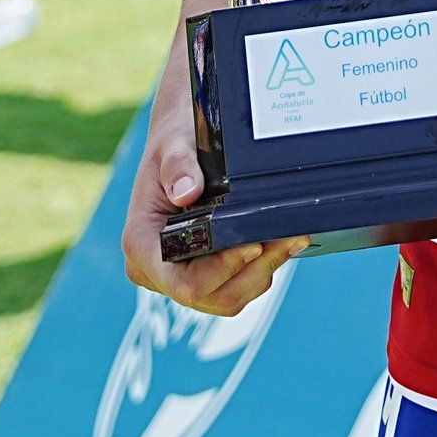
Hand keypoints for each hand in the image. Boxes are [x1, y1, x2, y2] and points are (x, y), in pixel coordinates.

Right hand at [121, 102, 307, 316]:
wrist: (182, 139)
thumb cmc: (175, 140)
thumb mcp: (173, 143)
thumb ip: (177, 165)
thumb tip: (186, 192)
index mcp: (143, 246)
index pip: (184, 282)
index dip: (222, 271)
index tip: (255, 244)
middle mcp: (159, 270)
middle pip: (213, 295)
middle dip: (255, 272)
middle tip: (290, 238)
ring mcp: (183, 274)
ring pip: (230, 297)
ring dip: (265, 270)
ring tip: (293, 237)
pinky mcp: (207, 271)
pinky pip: (239, 284)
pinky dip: (263, 267)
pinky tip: (283, 240)